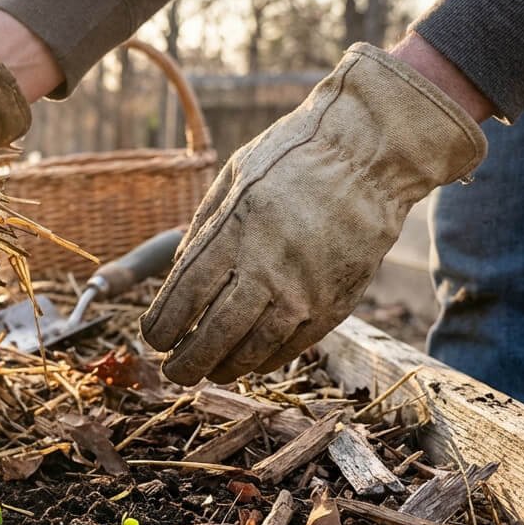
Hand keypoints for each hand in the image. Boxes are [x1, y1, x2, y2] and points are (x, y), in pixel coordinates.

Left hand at [140, 43, 486, 384]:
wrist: (370, 153)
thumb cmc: (292, 157)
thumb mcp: (232, 179)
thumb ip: (203, 229)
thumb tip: (176, 273)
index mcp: (232, 235)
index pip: (182, 299)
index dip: (161, 328)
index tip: (153, 338)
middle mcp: (265, 269)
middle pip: (212, 337)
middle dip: (185, 363)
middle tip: (174, 371)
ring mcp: (303, 292)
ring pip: (252, 352)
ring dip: (223, 368)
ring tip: (209, 370)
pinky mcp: (334, 304)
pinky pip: (291, 348)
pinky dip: (264, 361)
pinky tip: (249, 361)